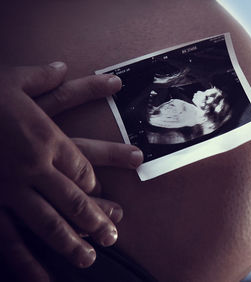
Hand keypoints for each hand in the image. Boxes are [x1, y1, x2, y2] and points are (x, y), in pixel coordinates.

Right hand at [0, 62, 142, 281]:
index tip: (100, 189)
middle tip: (115, 233)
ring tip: (91, 258)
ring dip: (72, 242)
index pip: (82, 164)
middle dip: (97, 217)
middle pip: (75, 197)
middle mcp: (33, 166)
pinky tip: (43, 279)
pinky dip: (26, 262)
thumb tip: (61, 66)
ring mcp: (9, 189)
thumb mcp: (8, 79)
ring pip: (49, 222)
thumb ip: (38, 77)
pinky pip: (9, 239)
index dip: (95, 178)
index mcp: (44, 136)